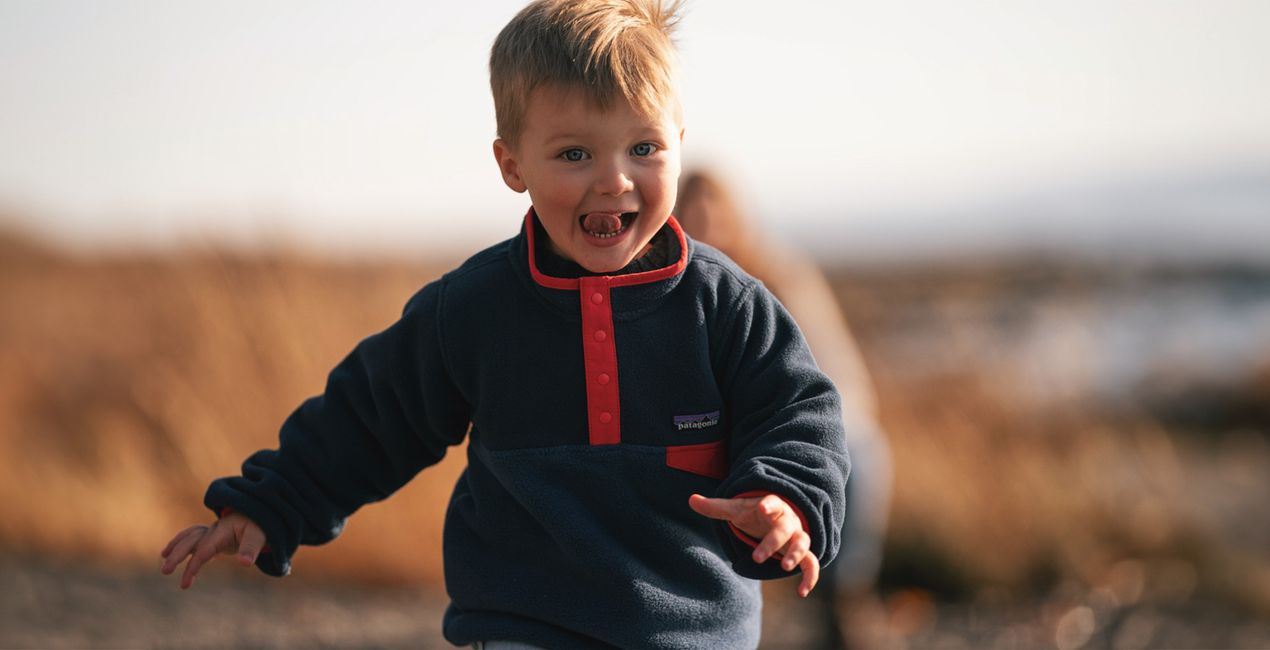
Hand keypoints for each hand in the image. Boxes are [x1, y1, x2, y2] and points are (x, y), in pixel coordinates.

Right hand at [159, 511, 265, 589]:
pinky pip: (193, 538)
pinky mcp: (213, 535)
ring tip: (164, 560)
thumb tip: (245, 563)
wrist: (261, 515)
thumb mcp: (259, 536)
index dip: (194, 565)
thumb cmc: (260, 526)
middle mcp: (214, 529)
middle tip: (165, 571)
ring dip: (176, 548)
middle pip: (192, 541)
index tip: (185, 582)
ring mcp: (213, 531)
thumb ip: (251, 549)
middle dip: (177, 555)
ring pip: (190, 538)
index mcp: (223, 530)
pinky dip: (181, 543)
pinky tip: (171, 552)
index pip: (205, 549)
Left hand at [688, 493, 819, 596]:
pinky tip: (802, 592)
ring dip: (795, 555)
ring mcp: (796, 536)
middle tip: (757, 557)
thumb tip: (691, 499)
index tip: (763, 508)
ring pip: (802, 543)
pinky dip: (810, 576)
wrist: (776, 516)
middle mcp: (787, 520)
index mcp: (772, 506)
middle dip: (773, 542)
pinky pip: (812, 563)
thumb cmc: (754, 513)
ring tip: (784, 568)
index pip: (773, 502)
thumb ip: (716, 507)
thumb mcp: (736, 509)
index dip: (769, 505)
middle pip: (785, 529)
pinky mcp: (802, 552)